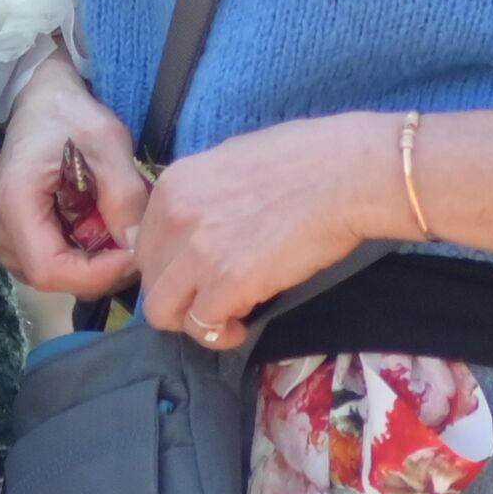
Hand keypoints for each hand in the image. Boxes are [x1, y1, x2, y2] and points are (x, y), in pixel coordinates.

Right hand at [0, 51, 147, 299]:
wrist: (43, 99)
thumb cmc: (71, 115)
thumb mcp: (107, 142)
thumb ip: (123, 193)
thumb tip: (136, 245)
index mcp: (15, 203)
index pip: (49, 269)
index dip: (95, 274)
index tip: (135, 256)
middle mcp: (1, 227)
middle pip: (51, 277)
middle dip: (100, 269)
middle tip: (136, 242)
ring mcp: (5, 235)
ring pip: (53, 275)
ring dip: (92, 263)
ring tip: (119, 230)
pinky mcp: (17, 236)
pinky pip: (51, 262)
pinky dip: (81, 255)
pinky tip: (100, 227)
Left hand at [124, 117, 386, 352]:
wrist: (349, 174)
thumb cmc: (307, 159)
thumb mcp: (233, 161)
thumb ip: (202, 194)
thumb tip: (194, 221)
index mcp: (174, 183)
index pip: (144, 244)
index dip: (171, 266)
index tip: (198, 273)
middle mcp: (174, 215)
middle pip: (149, 280)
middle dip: (179, 295)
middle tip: (214, 296)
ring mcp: (197, 251)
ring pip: (162, 311)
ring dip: (192, 320)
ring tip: (226, 316)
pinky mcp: (228, 282)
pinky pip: (202, 327)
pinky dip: (221, 334)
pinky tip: (243, 325)